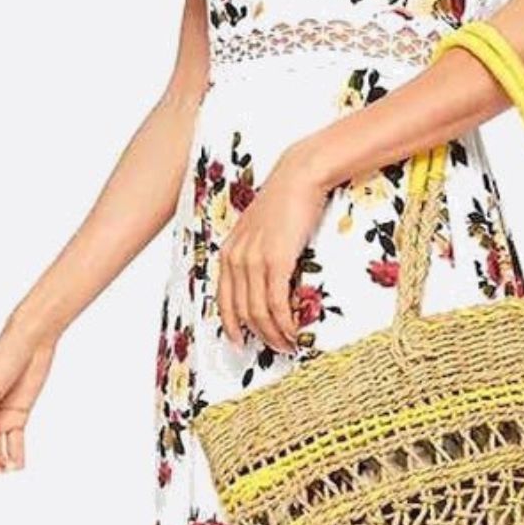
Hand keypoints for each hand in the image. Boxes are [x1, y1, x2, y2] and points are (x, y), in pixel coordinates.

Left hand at [218, 142, 331, 353]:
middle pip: (242, 311)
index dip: (231, 324)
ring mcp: (254, 260)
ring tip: (289, 344)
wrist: (299, 177)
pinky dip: (285, 323)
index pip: (223, 298)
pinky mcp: (276, 261)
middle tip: (277, 347)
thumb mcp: (260, 229)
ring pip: (259, 312)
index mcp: (229, 251)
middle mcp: (237, 258)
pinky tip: (294, 332)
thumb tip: (265, 278)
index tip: (239, 341)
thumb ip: (255, 252)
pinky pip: (276, 303)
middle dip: (259, 335)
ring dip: (274, 334)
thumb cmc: (285, 200)